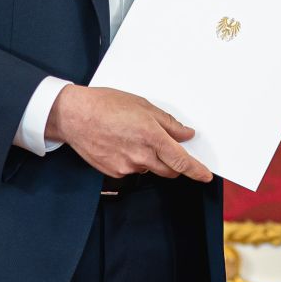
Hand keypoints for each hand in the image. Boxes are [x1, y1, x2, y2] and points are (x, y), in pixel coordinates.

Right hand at [47, 84, 211, 181]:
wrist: (74, 116)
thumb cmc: (106, 105)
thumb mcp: (143, 106)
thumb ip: (167, 123)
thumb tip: (185, 134)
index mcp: (152, 137)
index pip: (182, 161)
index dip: (196, 171)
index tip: (205, 176)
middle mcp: (141, 156)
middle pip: (169, 171)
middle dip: (173, 163)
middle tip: (166, 147)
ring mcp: (127, 166)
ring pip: (150, 170)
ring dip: (151, 160)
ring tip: (133, 138)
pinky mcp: (113, 172)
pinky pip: (132, 171)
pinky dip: (133, 161)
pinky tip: (120, 145)